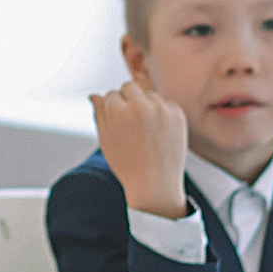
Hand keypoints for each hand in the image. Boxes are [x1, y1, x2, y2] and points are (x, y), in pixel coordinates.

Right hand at [89, 66, 189, 219]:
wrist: (156, 184)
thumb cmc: (127, 164)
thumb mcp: (106, 140)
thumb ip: (100, 114)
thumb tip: (94, 95)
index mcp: (118, 111)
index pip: (111, 94)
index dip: (112, 110)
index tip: (117, 124)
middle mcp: (141, 106)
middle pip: (130, 86)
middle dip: (127, 99)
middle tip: (130, 123)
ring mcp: (162, 109)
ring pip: (149, 94)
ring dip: (146, 105)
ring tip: (145, 131)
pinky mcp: (178, 114)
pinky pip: (166, 104)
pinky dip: (162, 114)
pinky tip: (159, 133)